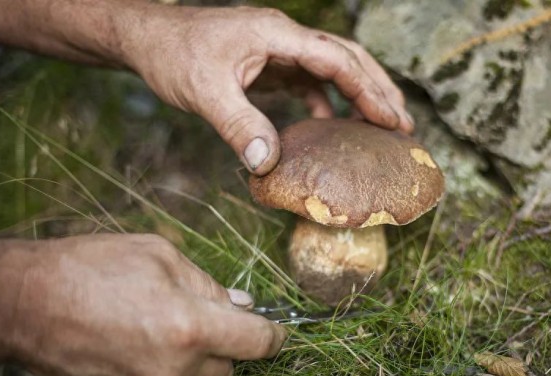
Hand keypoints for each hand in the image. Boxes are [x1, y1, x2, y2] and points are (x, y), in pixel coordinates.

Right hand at [0, 234, 285, 375]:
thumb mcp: (159, 256)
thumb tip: (243, 304)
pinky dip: (159, 371)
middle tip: (201, 320)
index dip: (273, 335)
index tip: (276, 331)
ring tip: (155, 326)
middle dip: (225, 347)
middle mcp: (174, 369)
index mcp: (191, 327)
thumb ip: (208, 285)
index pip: (257, 343)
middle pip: (228, 370)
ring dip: (190, 360)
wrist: (24, 304)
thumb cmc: (92, 268)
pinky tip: (131, 343)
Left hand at [119, 6, 413, 173]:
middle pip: (347, 59)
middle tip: (404, 126)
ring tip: (382, 127)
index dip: (368, 90)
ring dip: (358, 96)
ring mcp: (279, 51)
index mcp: (278, 35)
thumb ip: (238, 126)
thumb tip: (267, 165)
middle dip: (379, 90)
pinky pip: (309, 83)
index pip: (337, 60)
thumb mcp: (204, 91)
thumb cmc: (173, 55)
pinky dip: (326, 104)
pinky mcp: (269, 65)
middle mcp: (285, 39)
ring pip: (333, 70)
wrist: (146, 39)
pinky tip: (331, 128)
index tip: (393, 121)